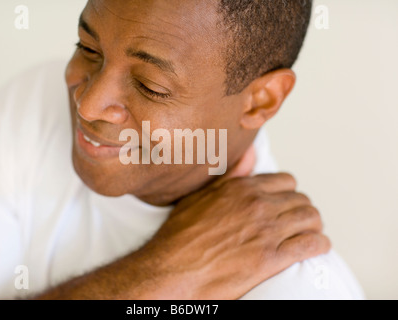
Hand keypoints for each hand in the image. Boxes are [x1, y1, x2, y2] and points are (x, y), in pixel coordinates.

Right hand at [143, 148, 330, 298]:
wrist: (173, 269)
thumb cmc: (181, 235)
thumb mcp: (200, 197)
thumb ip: (229, 175)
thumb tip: (249, 155)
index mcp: (242, 189)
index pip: (285, 181)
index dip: (288, 193)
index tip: (286, 204)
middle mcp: (258, 205)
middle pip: (301, 200)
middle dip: (302, 210)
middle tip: (298, 222)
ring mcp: (266, 230)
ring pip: (310, 218)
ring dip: (313, 226)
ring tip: (309, 233)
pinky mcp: (271, 258)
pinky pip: (310, 244)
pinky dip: (319, 244)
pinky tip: (316, 247)